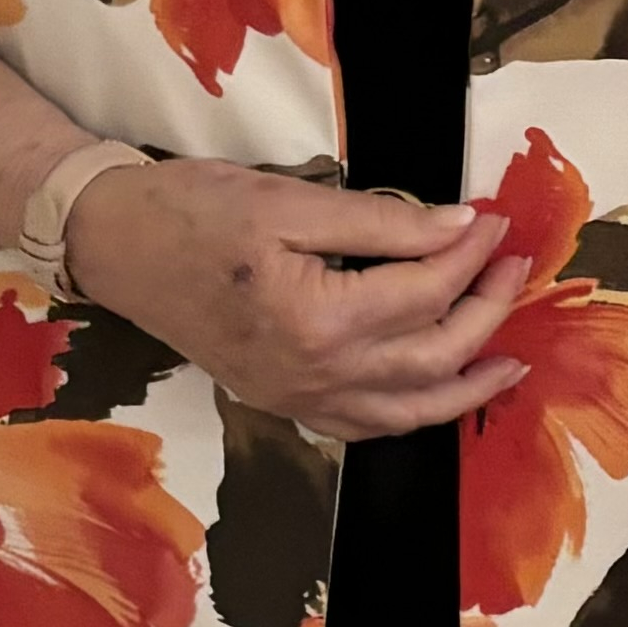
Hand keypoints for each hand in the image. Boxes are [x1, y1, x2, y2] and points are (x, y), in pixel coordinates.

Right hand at [62, 160, 528, 440]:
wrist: (114, 246)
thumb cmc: (193, 211)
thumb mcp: (290, 199)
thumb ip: (381, 221)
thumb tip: (459, 226)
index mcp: (315, 318)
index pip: (424, 291)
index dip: (470, 254)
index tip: (494, 220)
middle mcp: (313, 373)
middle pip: (431, 354)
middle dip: (484, 309)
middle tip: (513, 265)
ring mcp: (297, 398)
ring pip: (407, 410)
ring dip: (466, 383)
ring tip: (509, 357)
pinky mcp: (283, 403)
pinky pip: (365, 427)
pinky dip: (412, 414)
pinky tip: (438, 391)